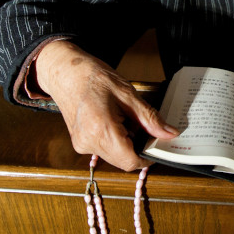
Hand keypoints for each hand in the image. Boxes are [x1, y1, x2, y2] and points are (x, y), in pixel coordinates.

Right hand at [34, 40, 178, 170]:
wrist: (64, 72)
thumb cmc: (91, 77)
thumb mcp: (127, 94)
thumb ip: (149, 118)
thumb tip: (168, 133)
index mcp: (101, 130)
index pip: (130, 161)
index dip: (147, 156)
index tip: (157, 145)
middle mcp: (88, 142)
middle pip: (123, 160)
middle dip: (137, 146)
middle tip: (141, 124)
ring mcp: (82, 144)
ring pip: (114, 155)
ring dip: (126, 142)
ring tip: (124, 117)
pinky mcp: (79, 142)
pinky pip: (104, 149)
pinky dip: (114, 139)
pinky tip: (114, 120)